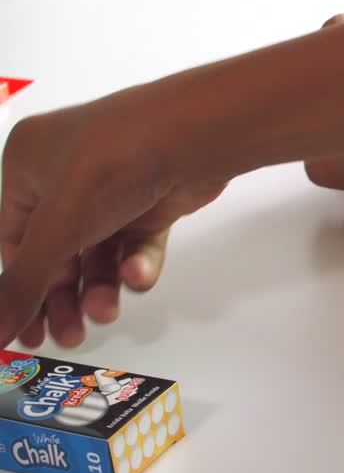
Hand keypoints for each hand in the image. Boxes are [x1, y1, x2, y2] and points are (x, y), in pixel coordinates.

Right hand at [0, 104, 225, 347]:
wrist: (196, 137)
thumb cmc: (115, 161)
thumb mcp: (58, 227)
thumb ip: (26, 283)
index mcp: (27, 166)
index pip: (13, 240)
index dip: (19, 289)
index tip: (27, 334)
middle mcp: (66, 174)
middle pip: (56, 253)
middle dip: (63, 296)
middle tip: (70, 335)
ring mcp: (111, 188)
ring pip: (98, 252)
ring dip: (101, 286)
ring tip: (106, 311)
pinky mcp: (151, 200)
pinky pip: (136, 243)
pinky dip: (137, 264)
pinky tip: (139, 275)